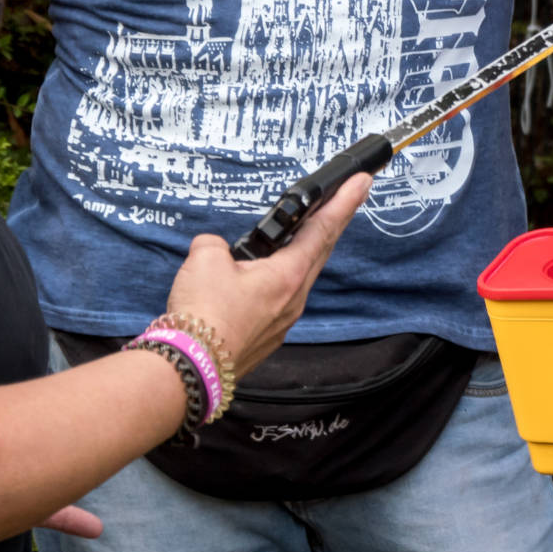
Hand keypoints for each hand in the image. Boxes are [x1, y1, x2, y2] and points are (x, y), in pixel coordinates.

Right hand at [161, 171, 372, 375]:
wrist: (189, 367)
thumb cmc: (203, 314)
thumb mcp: (205, 258)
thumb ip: (216, 245)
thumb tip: (216, 252)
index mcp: (287, 275)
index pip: (322, 229)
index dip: (344, 202)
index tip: (363, 183)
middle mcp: (292, 300)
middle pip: (318, 252)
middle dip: (333, 221)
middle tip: (349, 196)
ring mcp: (281, 322)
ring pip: (298, 278)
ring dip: (303, 252)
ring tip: (304, 233)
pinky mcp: (265, 337)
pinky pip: (278, 300)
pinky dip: (277, 280)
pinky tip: (263, 278)